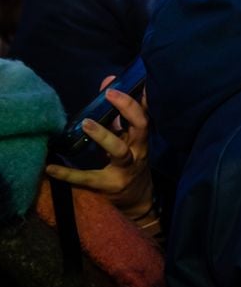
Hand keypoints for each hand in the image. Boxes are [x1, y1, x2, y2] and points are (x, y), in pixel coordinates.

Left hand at [46, 76, 153, 219]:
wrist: (138, 202)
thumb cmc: (130, 165)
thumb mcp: (129, 142)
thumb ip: (118, 117)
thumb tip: (107, 84)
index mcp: (141, 139)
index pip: (144, 115)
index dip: (136, 99)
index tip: (121, 85)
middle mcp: (138, 151)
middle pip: (140, 127)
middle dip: (127, 109)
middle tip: (110, 95)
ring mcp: (125, 169)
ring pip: (119, 150)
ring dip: (104, 135)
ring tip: (86, 123)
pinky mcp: (109, 185)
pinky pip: (88, 178)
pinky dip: (68, 173)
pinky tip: (51, 169)